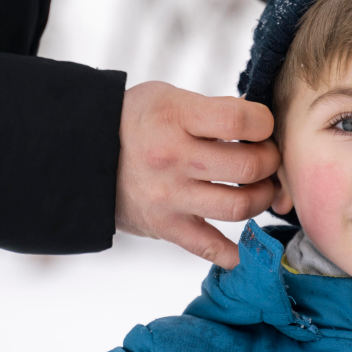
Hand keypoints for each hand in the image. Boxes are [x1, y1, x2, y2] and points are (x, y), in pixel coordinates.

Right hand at [116, 81, 279, 268]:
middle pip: (247, 167)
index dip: (264, 122)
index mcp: (175, 118)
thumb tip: (263, 129)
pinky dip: (235, 253)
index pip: (240, 120)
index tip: (262, 125)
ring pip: (239, 207)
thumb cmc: (137, 120)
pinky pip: (209, 248)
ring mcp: (169, 197)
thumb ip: (214, 111)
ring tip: (257, 189)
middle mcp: (172, 159)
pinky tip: (246, 246)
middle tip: (266, 157)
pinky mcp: (165, 227)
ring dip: (261, 198)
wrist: (82, 154)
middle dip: (270, 161)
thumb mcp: (169, 98)